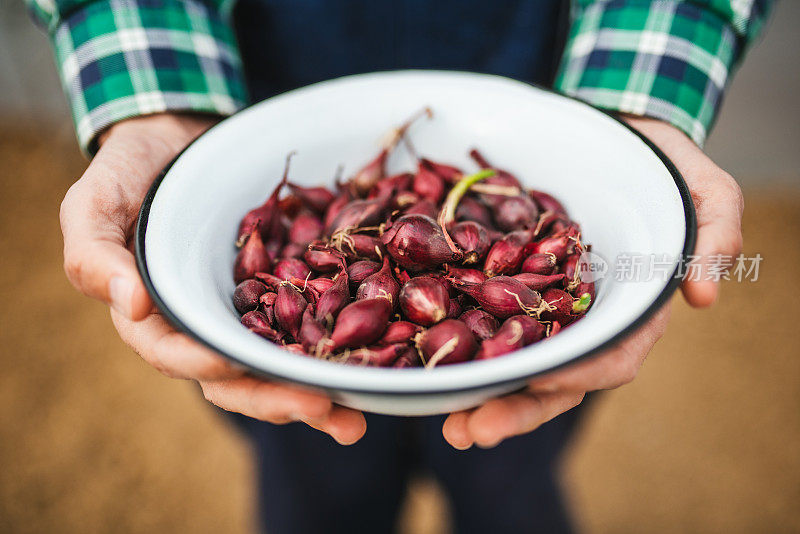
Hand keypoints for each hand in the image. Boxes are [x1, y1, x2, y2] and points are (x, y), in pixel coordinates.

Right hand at [60, 113, 365, 444]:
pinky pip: (306, 328)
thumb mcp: (93, 205)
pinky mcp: (282, 294)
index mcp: (155, 320)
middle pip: (238, 378)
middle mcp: (204, 329)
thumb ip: (96, 255)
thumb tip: (135, 305)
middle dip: (278, 399)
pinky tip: (368, 368)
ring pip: (277, 365)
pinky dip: (333, 349)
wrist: (179, 143)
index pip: (178, 356)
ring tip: (354, 419)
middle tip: (323, 410)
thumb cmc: (128, 174)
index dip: (206, 366)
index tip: (238, 367)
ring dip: (314, 395)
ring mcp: (246, 314)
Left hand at [441, 117, 743, 448]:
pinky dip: (459, 348)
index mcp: (631, 310)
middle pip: (553, 378)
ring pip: (514, 364)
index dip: (581, 372)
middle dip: (516, 408)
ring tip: (449, 424)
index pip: (612, 356)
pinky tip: (430, 367)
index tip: (544, 382)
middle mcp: (584, 321)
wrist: (611, 138)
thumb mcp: (703, 189)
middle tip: (472, 431)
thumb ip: (714, 233)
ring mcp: (544, 309)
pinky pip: (483, 323)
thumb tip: (703, 296)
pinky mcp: (508, 289)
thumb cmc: (661, 165)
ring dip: (481, 396)